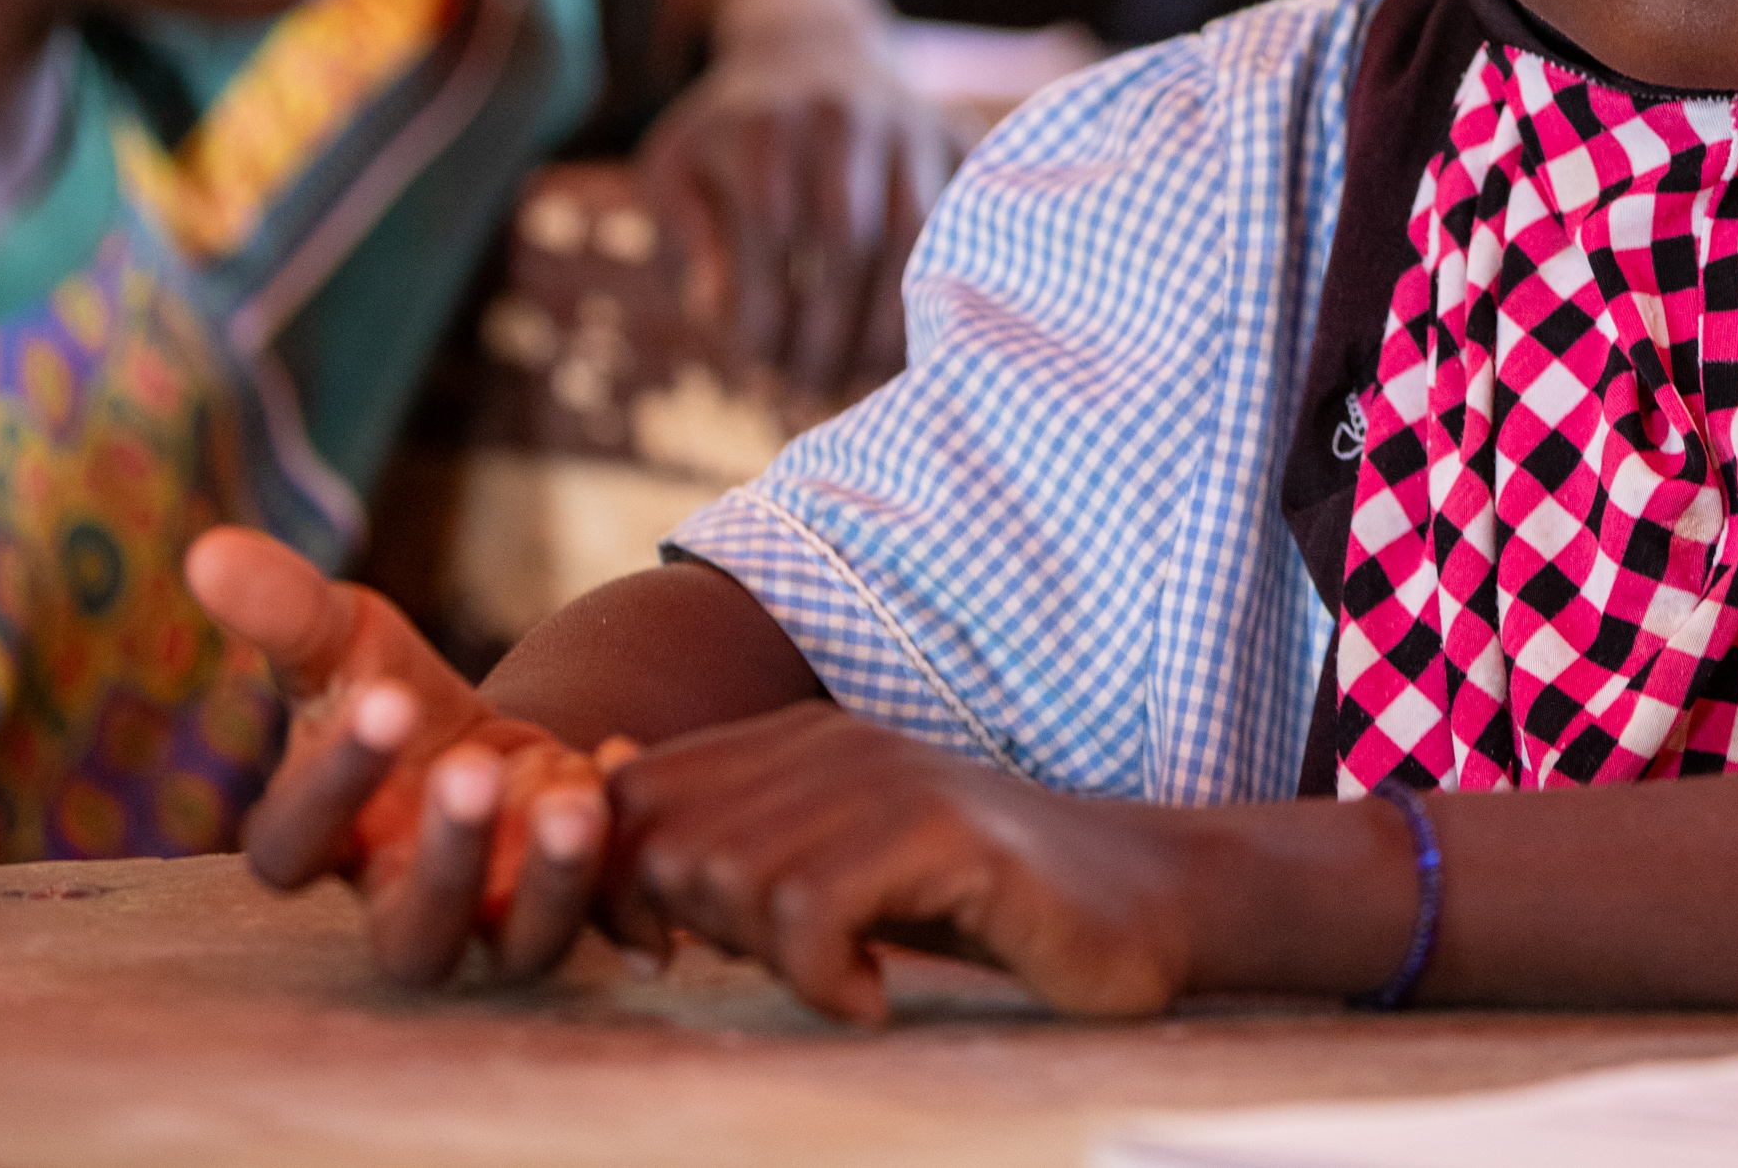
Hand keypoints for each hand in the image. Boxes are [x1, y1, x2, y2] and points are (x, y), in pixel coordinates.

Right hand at [185, 527, 630, 983]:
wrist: (486, 737)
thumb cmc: (388, 690)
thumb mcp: (344, 641)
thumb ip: (283, 609)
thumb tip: (206, 552)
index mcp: (322, 846)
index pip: (294, 848)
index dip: (334, 783)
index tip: (386, 699)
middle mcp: (405, 904)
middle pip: (411, 937)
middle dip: (446, 860)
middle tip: (471, 771)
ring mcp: (497, 919)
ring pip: (520, 946)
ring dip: (552, 879)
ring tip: (573, 793)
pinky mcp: (580, 907)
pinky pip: (611, 912)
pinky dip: (623, 851)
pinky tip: (621, 761)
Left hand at [605, 704, 1207, 1023]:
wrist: (1139, 904)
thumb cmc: (979, 907)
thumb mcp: (837, 870)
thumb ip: (733, 839)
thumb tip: (599, 794)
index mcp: (797, 740)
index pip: (635, 793)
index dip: (622, 886)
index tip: (676, 955)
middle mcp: (833, 743)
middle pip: (666, 839)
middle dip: (691, 928)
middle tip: (779, 966)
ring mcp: (890, 778)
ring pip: (729, 874)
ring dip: (767, 956)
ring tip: (841, 976)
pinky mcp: (941, 830)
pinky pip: (809, 911)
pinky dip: (823, 978)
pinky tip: (873, 997)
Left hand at [638, 0, 967, 405]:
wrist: (812, 48)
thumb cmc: (733, 134)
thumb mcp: (677, 169)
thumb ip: (688, 238)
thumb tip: (718, 314)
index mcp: (767, 122)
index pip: (770, 234)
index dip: (764, 315)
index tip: (754, 371)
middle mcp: (847, 114)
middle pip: (848, 242)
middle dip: (828, 333)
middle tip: (806, 390)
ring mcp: (913, 123)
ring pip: (918, 238)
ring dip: (890, 325)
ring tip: (858, 377)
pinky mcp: (961, 138)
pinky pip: (964, 227)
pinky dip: (942, 293)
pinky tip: (909, 342)